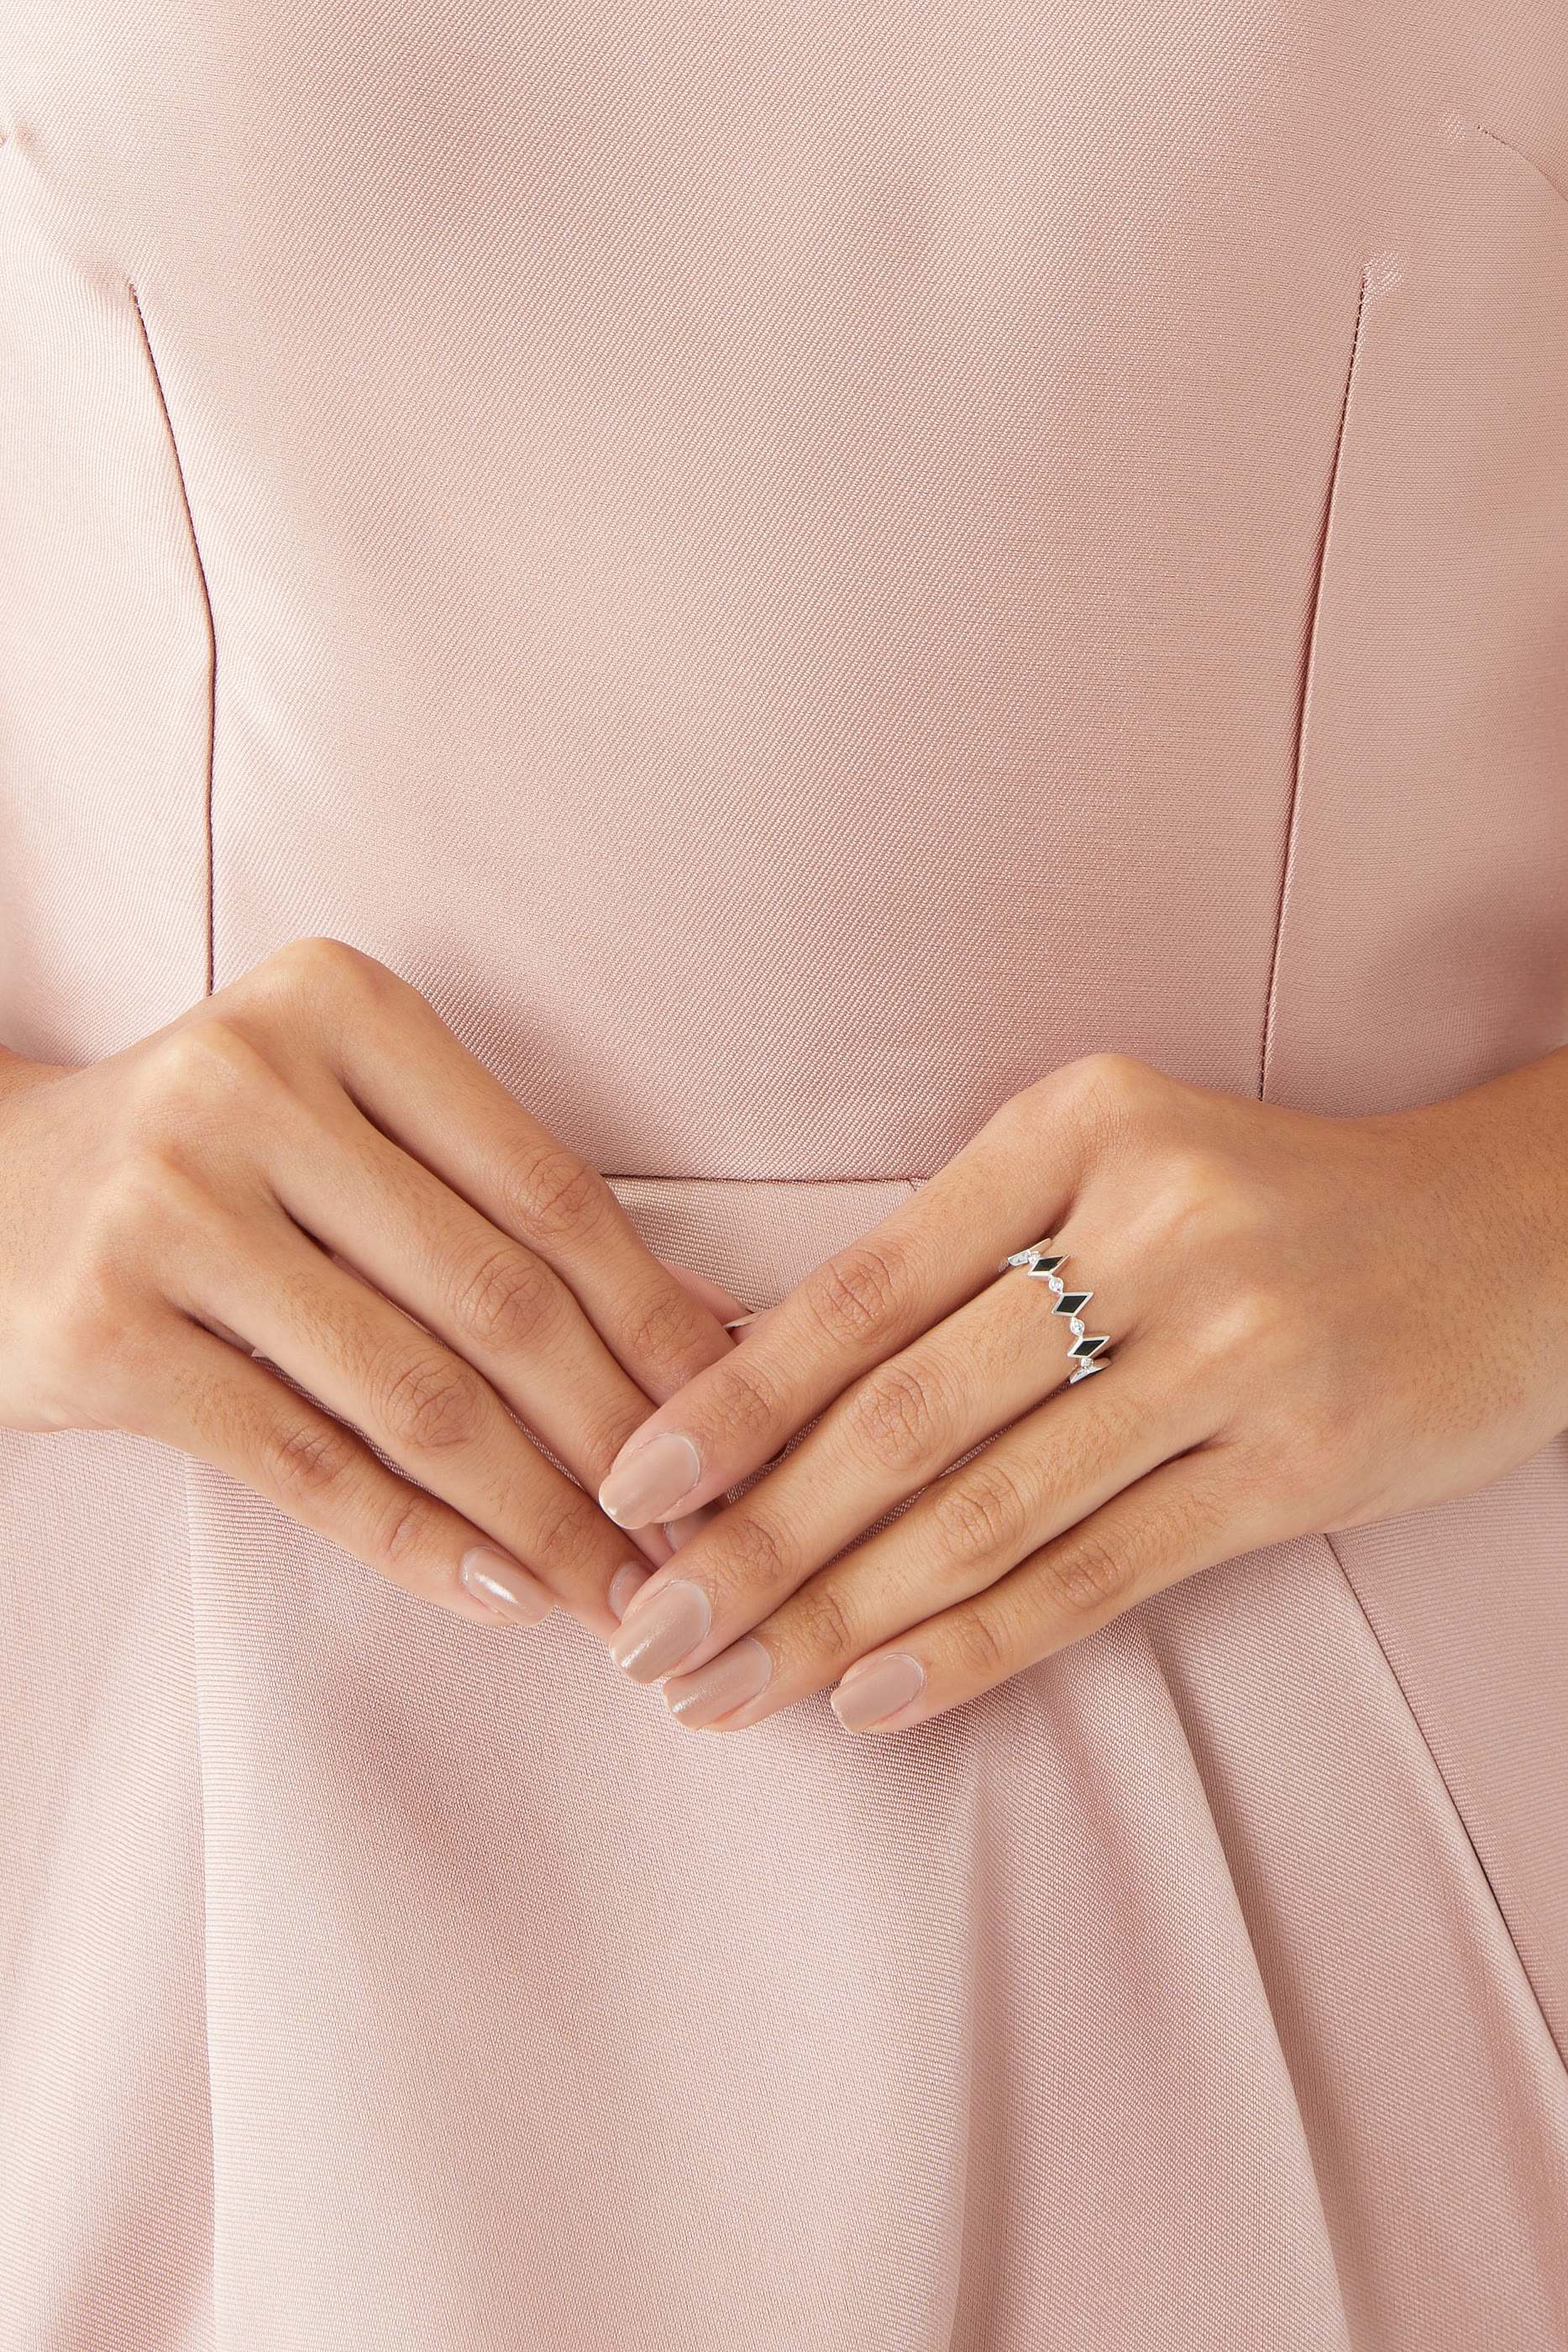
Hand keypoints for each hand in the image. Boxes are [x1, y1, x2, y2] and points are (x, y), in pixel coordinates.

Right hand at [0, 938, 740, 1632]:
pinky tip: (500, 1595)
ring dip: (537, 1516)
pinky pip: (303, 1464)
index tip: (733, 1425)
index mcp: (341, 1007)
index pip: (548, 1190)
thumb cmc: (214, 1161)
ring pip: (411, 1395)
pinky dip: (418, 1544)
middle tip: (694, 1539)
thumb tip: (707, 1331)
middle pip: (495, 1298)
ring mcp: (167, 1207)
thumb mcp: (351, 1126)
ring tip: (616, 1590)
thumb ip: (504, 1203)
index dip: (657, 1324)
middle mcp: (250, 1085)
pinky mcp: (104, 1333)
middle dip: (616, 1440)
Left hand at [593, 1050, 1567, 1731]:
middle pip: (907, 1415)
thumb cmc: (1271, 1210)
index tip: (624, 1490)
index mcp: (1078, 1125)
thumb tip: (746, 1386)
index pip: (863, 1288)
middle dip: (755, 1541)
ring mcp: (1238, 1348)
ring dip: (838, 1618)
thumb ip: (956, 1264)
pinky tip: (874, 1698)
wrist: (1516, 1235)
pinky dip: (975, 1646)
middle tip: (646, 1631)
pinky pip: (1100, 1576)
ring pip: (990, 1513)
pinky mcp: (1302, 1466)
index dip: (732, 1401)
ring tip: (729, 1687)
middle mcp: (1155, 1222)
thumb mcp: (1114, 1174)